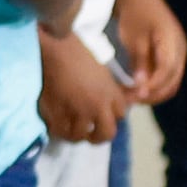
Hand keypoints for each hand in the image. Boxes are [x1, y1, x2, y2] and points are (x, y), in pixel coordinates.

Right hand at [36, 26, 127, 143]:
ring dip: (76, 135)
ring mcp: (78, 111)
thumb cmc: (78, 52)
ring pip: (81, 135)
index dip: (112, 117)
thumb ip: (113, 88)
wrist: (54, 48)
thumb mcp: (103, 71)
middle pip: (106, 134)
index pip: (122, 115)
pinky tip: (56, 125)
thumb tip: (131, 96)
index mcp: (111, 94)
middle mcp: (98, 106)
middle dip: (99, 137)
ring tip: (69, 130)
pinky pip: (61, 130)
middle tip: (90, 135)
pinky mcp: (59, 112)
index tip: (103, 115)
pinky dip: (58, 130)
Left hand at [111, 0, 185, 105]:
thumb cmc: (134, 13)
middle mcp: (181, 49)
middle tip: (131, 101)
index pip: (167, 72)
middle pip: (173, 80)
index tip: (136, 96)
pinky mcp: (171, 53)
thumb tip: (142, 86)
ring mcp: (178, 52)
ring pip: (171, 81)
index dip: (153, 86)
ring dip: (154, 92)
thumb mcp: (133, 38)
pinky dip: (155, 84)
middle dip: (153, 94)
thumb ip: (139, 61)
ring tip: (133, 97)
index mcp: (173, 43)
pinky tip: (138, 88)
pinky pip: (167, 74)